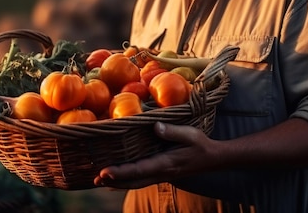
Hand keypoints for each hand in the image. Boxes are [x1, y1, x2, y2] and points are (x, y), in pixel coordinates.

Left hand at [94, 121, 215, 188]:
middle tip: (95, 179)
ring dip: (117, 183)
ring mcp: (160, 175)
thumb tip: (154, 126)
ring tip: (99, 180)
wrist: (212, 159)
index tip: (105, 172)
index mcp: (165, 163)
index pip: (139, 169)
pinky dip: (125, 181)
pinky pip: (139, 180)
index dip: (121, 172)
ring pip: (135, 182)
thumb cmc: (200, 144)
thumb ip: (172, 131)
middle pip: (133, 181)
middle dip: (114, 181)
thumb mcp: (190, 134)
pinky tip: (115, 180)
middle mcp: (160, 172)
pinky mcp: (160, 173)